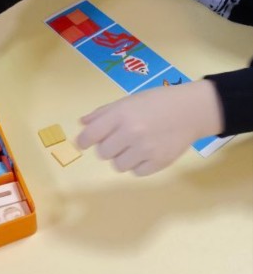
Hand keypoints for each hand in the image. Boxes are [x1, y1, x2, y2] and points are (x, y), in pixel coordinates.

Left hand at [76, 80, 223, 175]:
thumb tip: (82, 124)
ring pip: (118, 166)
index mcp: (121, 114)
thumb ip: (103, 113)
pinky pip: (136, 173)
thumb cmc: (157, 102)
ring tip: (135, 146)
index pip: (90, 135)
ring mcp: (146, 149)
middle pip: (103, 153)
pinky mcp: (159, 163)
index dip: (83, 141)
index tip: (84, 143)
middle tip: (119, 140)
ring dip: (122, 158)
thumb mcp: (128, 101)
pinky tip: (147, 152)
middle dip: (107, 147)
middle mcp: (131, 132)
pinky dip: (139, 165)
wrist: (190, 110)